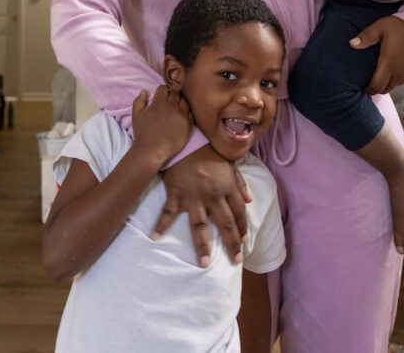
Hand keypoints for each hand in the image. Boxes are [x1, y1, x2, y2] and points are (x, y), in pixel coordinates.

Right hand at [131, 86, 192, 165]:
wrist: (153, 151)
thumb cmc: (142, 134)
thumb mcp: (136, 116)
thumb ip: (139, 101)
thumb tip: (145, 90)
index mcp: (158, 103)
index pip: (164, 88)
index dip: (162, 91)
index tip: (161, 95)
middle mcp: (172, 107)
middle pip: (175, 93)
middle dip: (171, 95)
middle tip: (169, 101)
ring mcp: (181, 115)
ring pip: (184, 101)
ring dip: (180, 102)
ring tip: (176, 108)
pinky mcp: (188, 124)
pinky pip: (190, 112)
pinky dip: (186, 111)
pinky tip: (181, 116)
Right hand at [155, 145, 250, 266]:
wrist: (185, 139)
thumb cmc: (208, 151)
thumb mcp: (229, 163)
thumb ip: (239, 182)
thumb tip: (249, 200)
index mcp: (227, 187)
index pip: (238, 213)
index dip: (242, 229)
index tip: (243, 243)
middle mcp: (213, 195)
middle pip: (225, 225)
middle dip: (232, 244)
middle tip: (236, 261)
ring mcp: (193, 197)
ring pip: (200, 226)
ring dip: (202, 246)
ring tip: (205, 264)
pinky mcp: (176, 194)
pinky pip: (168, 213)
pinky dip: (160, 225)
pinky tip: (154, 237)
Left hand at [351, 15, 403, 93]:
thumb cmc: (402, 26)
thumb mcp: (381, 27)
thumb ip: (366, 37)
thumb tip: (351, 44)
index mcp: (389, 63)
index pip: (377, 86)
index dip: (369, 89)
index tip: (362, 86)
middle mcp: (400, 71)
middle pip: (385, 89)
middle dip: (376, 88)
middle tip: (368, 81)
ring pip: (395, 85)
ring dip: (386, 83)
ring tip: (379, 75)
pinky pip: (403, 79)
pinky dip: (396, 78)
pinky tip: (392, 68)